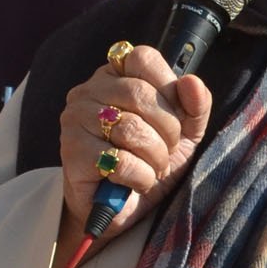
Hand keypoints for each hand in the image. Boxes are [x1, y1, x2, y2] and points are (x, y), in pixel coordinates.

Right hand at [59, 43, 211, 243]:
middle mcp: (88, 90)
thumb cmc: (150, 161)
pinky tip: (137, 182)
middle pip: (139, 93)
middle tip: (167, 150)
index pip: (142, 58)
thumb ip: (194, 105)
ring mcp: (75, 119)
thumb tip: (191, 82)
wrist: (123, 209)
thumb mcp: (184, 132)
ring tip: (154, 168)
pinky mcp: (72, 152)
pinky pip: (118, 160)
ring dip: (155, 156)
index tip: (174, 117)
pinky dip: (140, 176)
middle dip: (167, 130)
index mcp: (115, 75)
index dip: (168, 87)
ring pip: (130, 128)